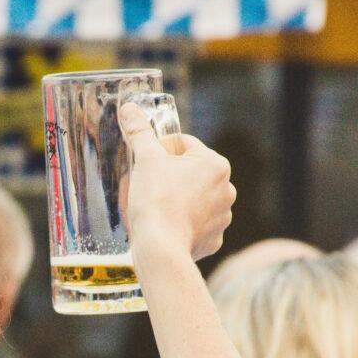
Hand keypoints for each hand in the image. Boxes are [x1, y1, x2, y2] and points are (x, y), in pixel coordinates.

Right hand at [118, 101, 234, 261]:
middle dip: (171, 176)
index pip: (185, 145)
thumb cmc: (156, 200)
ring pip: (195, 199)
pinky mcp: (214, 239)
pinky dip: (183, 224)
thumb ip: (139, 132)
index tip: (148, 161)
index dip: (162, 149)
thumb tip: (130, 109)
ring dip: (179, 199)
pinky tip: (167, 225)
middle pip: (191, 172)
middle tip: (149, 185)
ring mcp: (222, 217)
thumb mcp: (145, 159)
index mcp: (215, 164)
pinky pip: (197, 225)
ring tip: (157, 207)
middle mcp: (227, 189)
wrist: (160, 247)